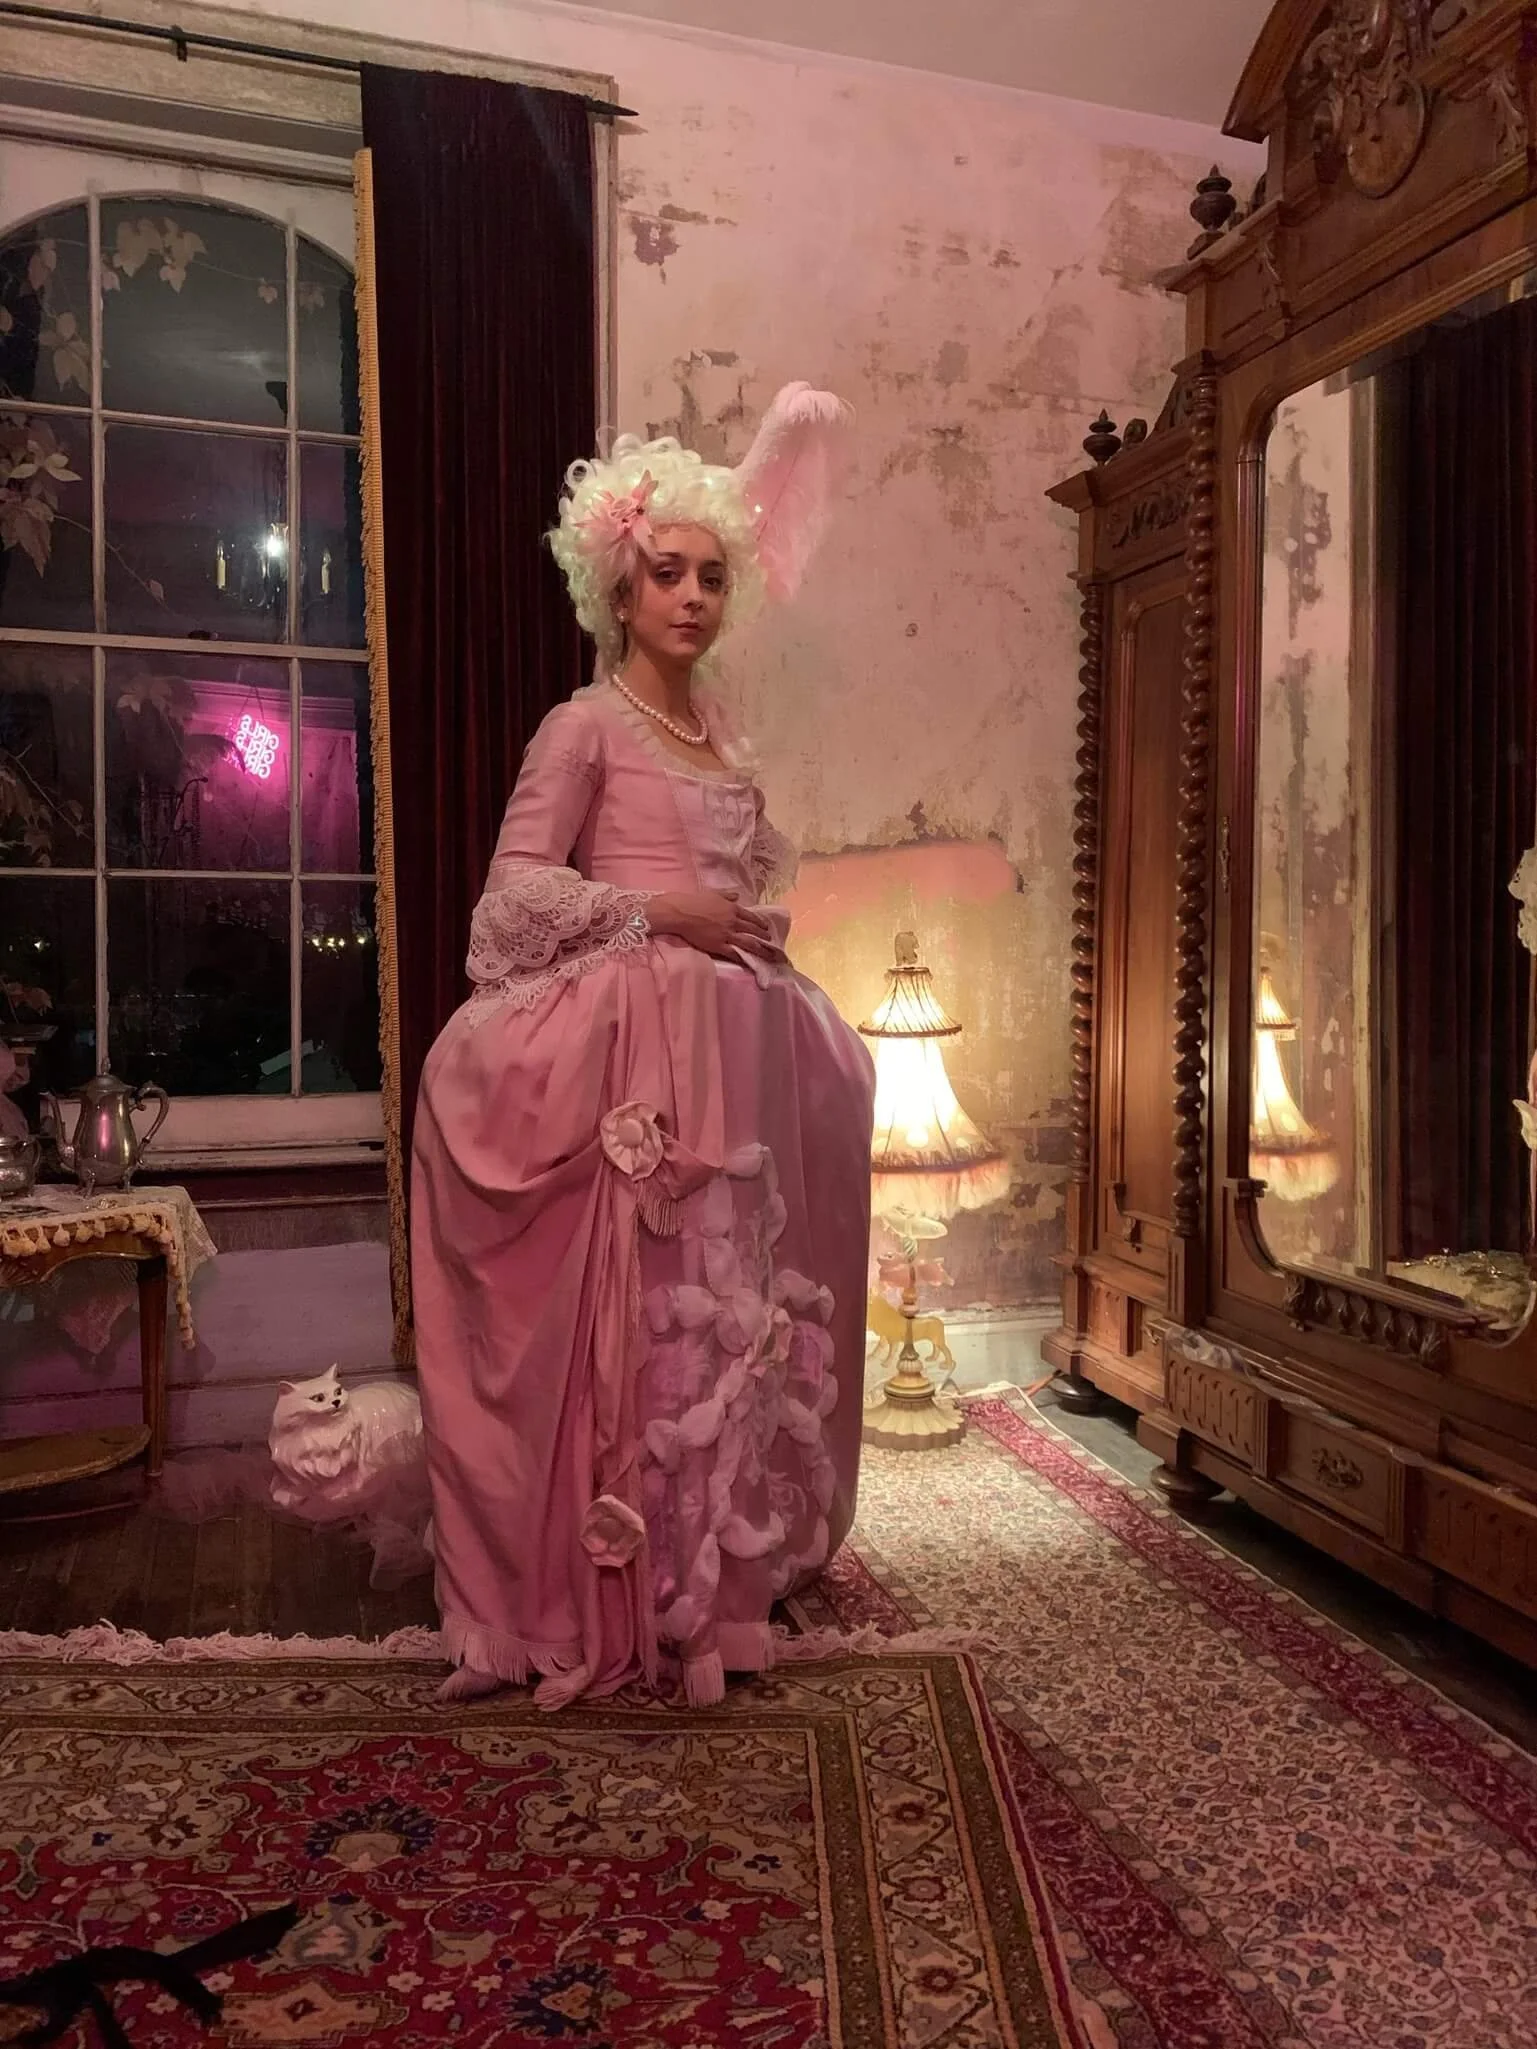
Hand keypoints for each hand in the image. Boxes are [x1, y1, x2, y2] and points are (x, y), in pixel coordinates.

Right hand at [648, 889, 777, 959]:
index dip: (760, 922)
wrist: (681, 912)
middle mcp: (733, 921)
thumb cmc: (694, 900)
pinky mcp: (718, 946)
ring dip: (759, 948)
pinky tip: (748, 961)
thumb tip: (737, 895)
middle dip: (763, 935)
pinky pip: (734, 953)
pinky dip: (742, 957)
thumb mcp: (713, 893)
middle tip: (770, 940)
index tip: (766, 926)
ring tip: (767, 952)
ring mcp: (727, 935)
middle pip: (752, 930)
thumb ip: (726, 895)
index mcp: (732, 908)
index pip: (750, 916)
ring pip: (748, 943)